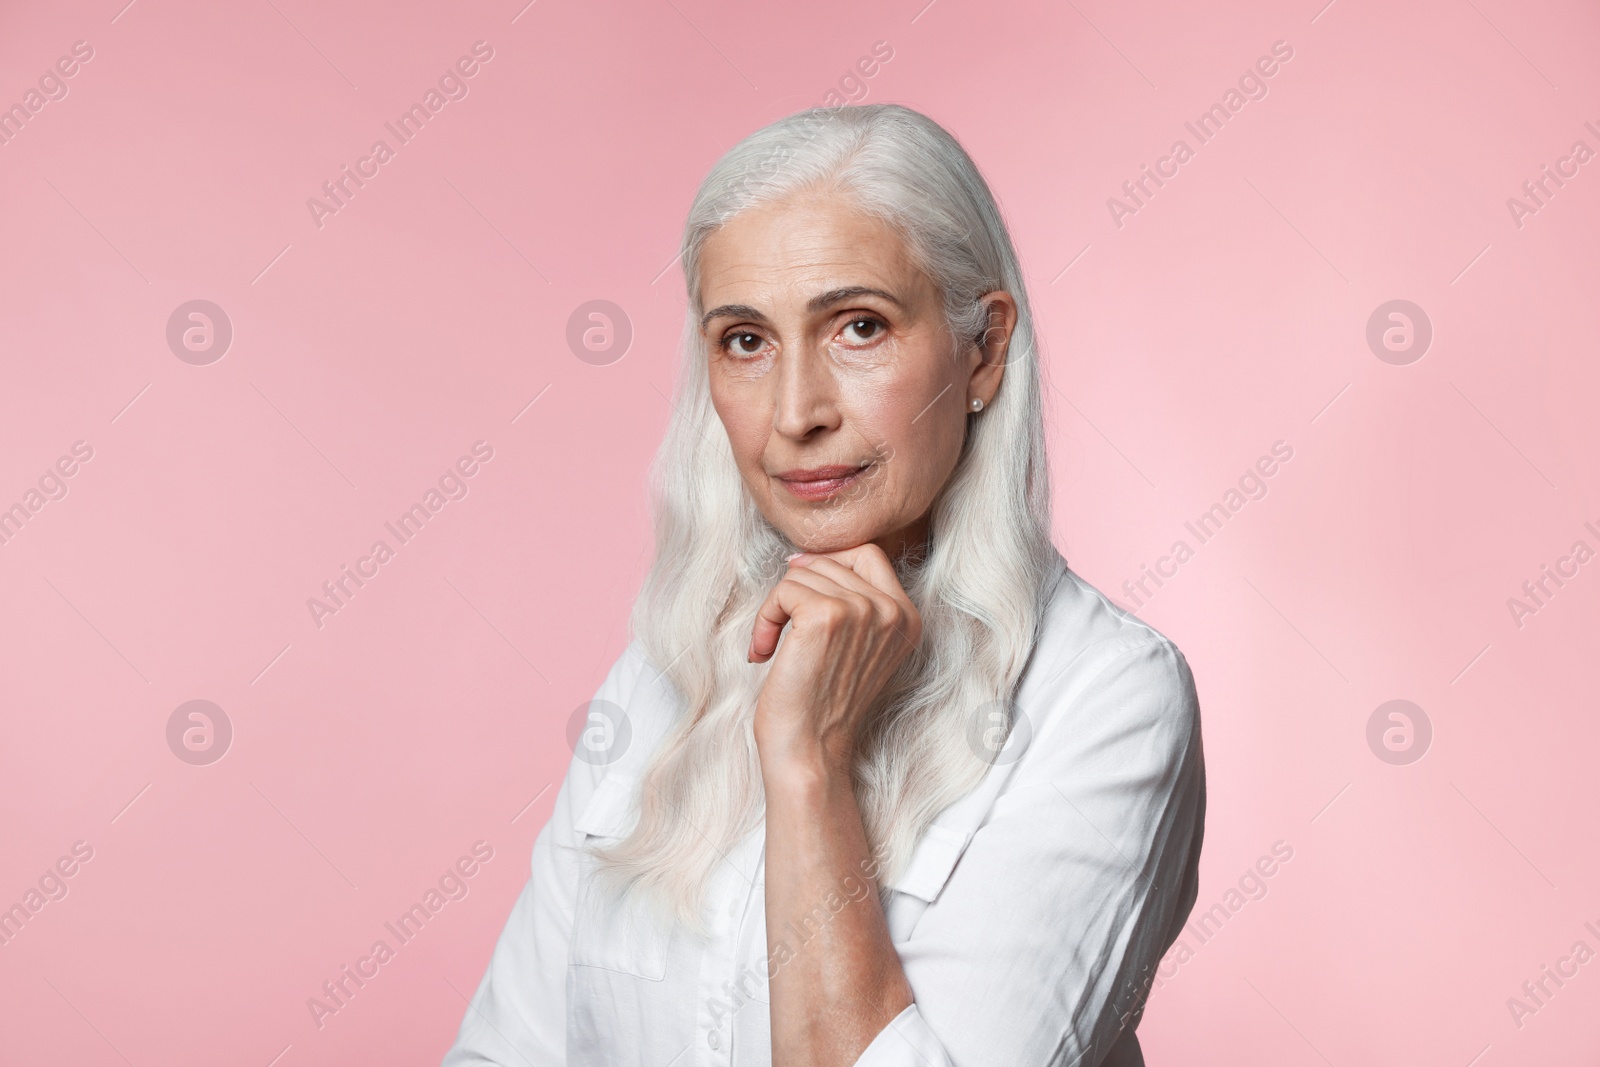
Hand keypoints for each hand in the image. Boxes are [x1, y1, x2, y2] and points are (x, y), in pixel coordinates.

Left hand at [748, 544, 922, 779]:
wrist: (810, 751)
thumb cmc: (823, 705)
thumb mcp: (856, 648)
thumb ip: (852, 603)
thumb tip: (804, 558)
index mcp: (907, 617)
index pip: (868, 553)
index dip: (827, 563)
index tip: (799, 594)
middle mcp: (892, 611)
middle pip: (831, 561)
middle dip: (796, 592)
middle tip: (782, 632)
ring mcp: (862, 610)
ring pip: (802, 574)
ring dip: (775, 609)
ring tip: (773, 647)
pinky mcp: (826, 616)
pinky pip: (782, 590)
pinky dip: (764, 619)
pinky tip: (764, 651)